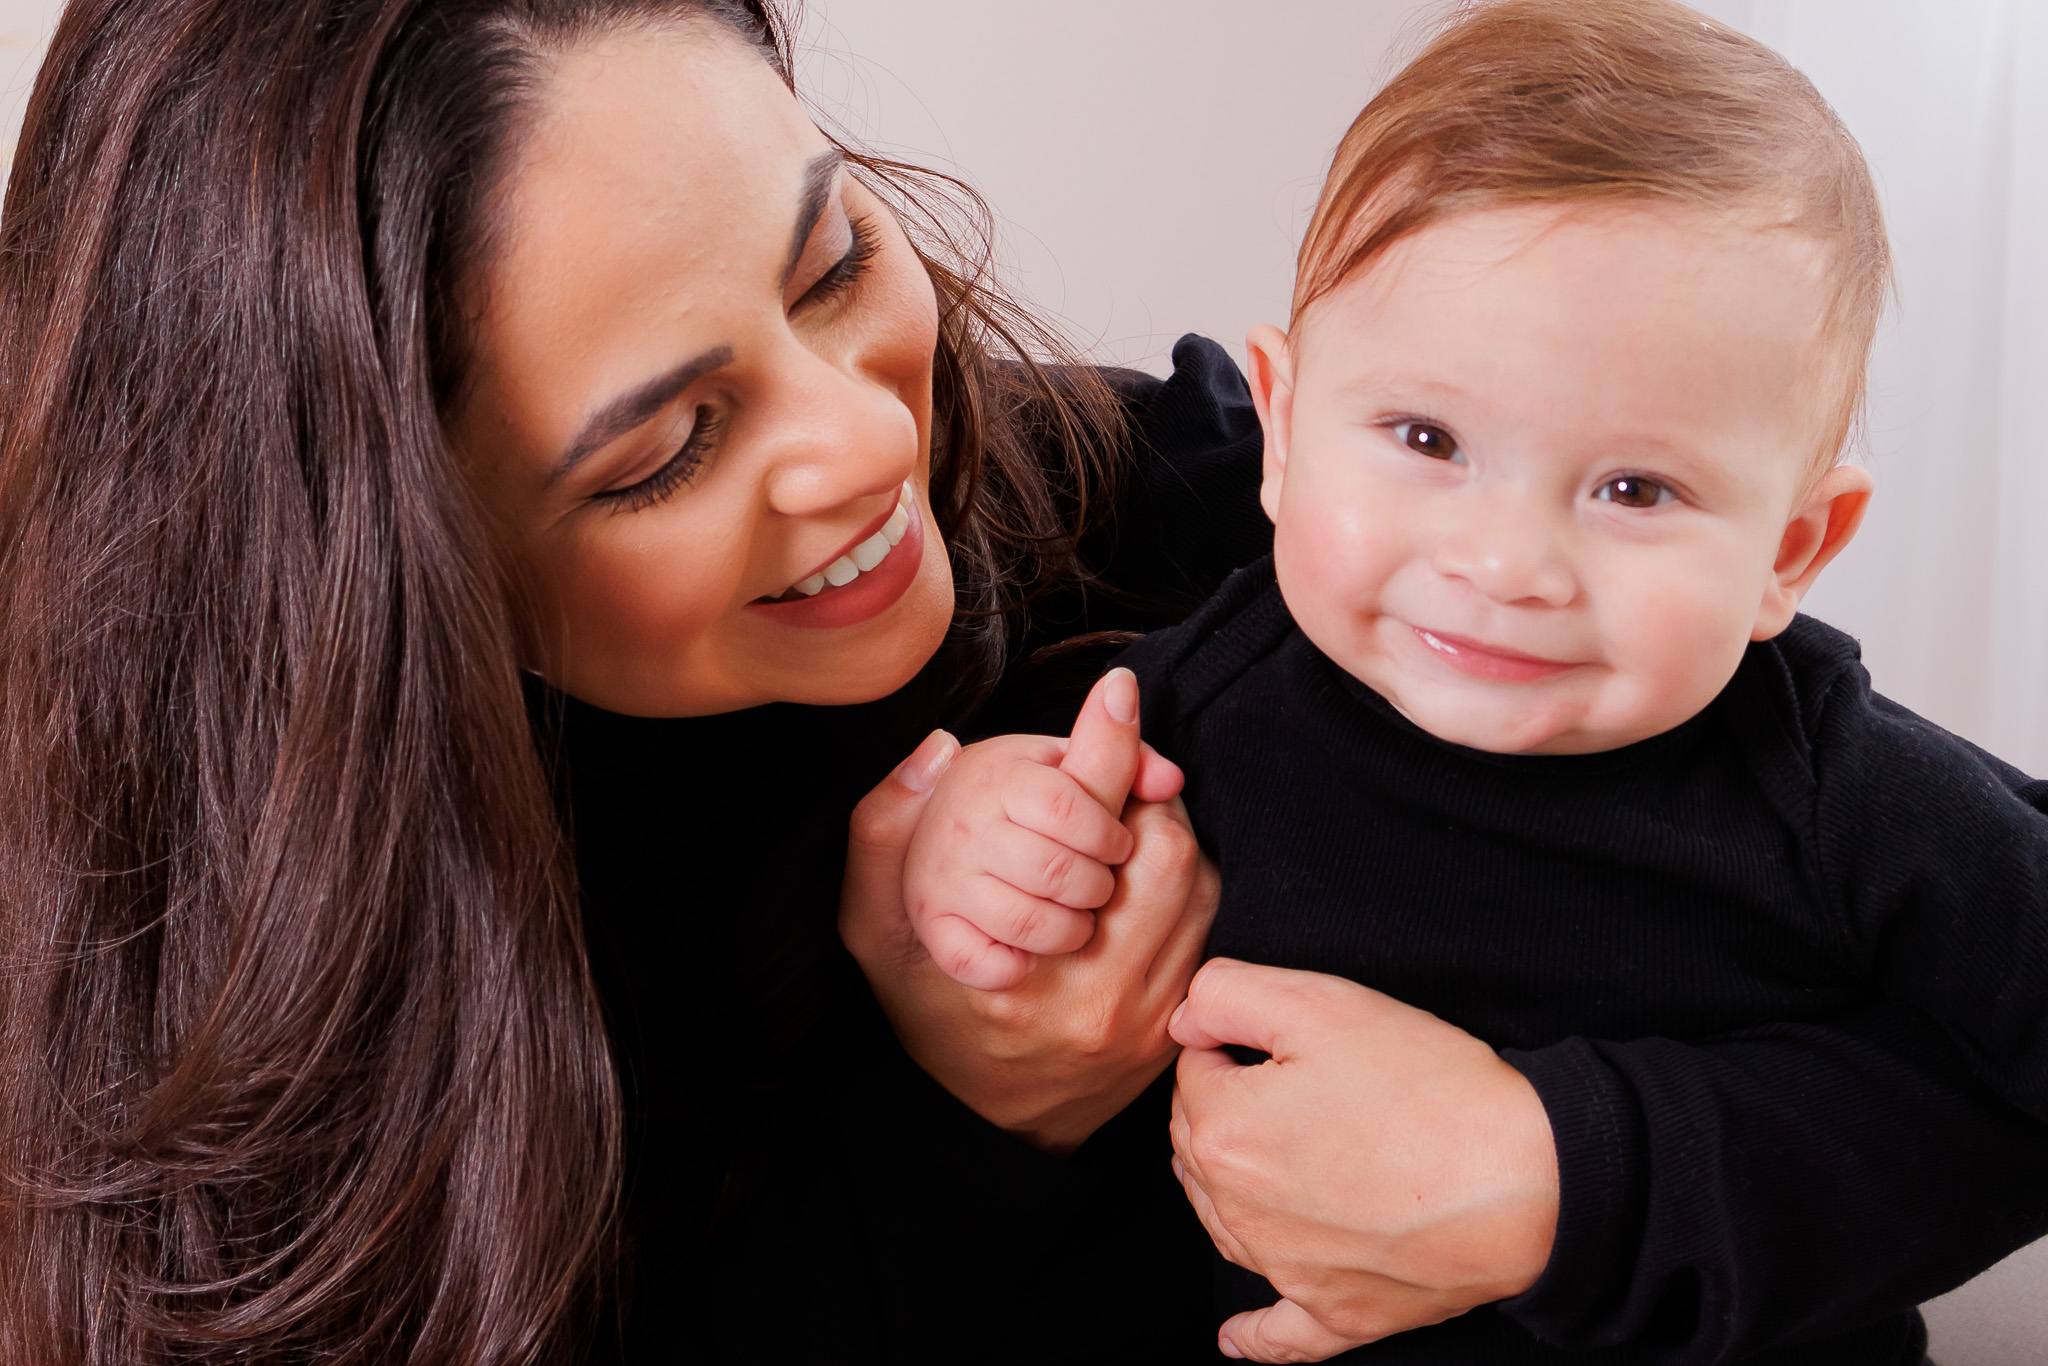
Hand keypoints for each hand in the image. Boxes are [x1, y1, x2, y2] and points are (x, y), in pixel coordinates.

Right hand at [841, 729, 1216, 1152]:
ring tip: (1128, 831)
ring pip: (1196, 881)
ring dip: (1169, 837)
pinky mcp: (1176, 1026)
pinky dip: (1189, 886)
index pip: (1085, 823)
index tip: (1116, 691)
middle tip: (1116, 785)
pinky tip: (1147, 882)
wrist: (990, 1126)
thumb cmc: (933, 1014)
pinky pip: (1209, 925)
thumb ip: (880, 835)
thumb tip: (932, 749)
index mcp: (1015, 967)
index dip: (1106, 749)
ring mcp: (1144, 1018)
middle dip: (1143, 799)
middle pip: (1162, 844)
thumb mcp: (875, 933)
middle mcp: (1091, 997)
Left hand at [1168, 959, 1559, 1361]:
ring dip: (1235, 1186)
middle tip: (1297, 1083)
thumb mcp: (1320, 1002)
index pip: (1195, 1072)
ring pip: (1226, 1221)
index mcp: (1223, 1132)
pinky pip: (1280, 1335)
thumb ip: (1225, 994)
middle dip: (1231, 1108)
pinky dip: (1256, 1334)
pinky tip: (1233, 1337)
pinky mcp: (1339, 1313)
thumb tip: (1184, 1019)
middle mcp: (1238, 1211)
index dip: (1237, 1043)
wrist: (1526, 1178)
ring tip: (1276, 1155)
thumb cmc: (1429, 1088)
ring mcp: (1286, 1271)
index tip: (1286, 1040)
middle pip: (1201, 1145)